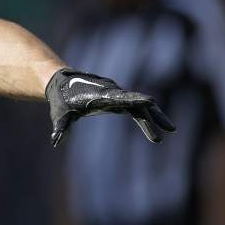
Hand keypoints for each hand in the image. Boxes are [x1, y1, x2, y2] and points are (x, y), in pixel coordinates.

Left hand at [45, 68, 174, 146]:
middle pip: (137, 103)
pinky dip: (145, 119)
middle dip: (154, 115)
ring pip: (140, 106)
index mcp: (100, 95)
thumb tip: (55, 140)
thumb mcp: (59, 114)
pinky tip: (154, 131)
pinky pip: (135, 109)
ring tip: (169, 132)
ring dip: (154, 118)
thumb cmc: (60, 100)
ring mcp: (116, 96)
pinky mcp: (117, 100)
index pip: (121, 97)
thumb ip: (60, 127)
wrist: (61, 84)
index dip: (135, 99)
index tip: (151, 101)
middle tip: (169, 129)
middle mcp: (112, 93)